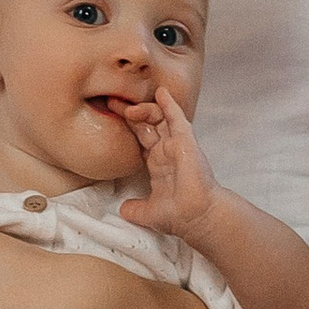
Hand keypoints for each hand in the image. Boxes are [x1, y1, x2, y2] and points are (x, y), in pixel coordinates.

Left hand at [119, 87, 217, 242]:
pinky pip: (176, 118)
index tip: (112, 117)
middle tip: (112, 102)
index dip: (129, 127)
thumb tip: (123, 210)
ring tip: (128, 105)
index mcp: (159, 164)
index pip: (141, 139)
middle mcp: (167, 152)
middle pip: (147, 125)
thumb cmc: (179, 215)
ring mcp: (177, 145)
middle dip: (130, 113)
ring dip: (144, 108)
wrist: (196, 216)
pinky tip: (161, 92)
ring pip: (159, 118)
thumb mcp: (149, 212)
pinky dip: (169, 104)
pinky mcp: (186, 141)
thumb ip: (136, 209)